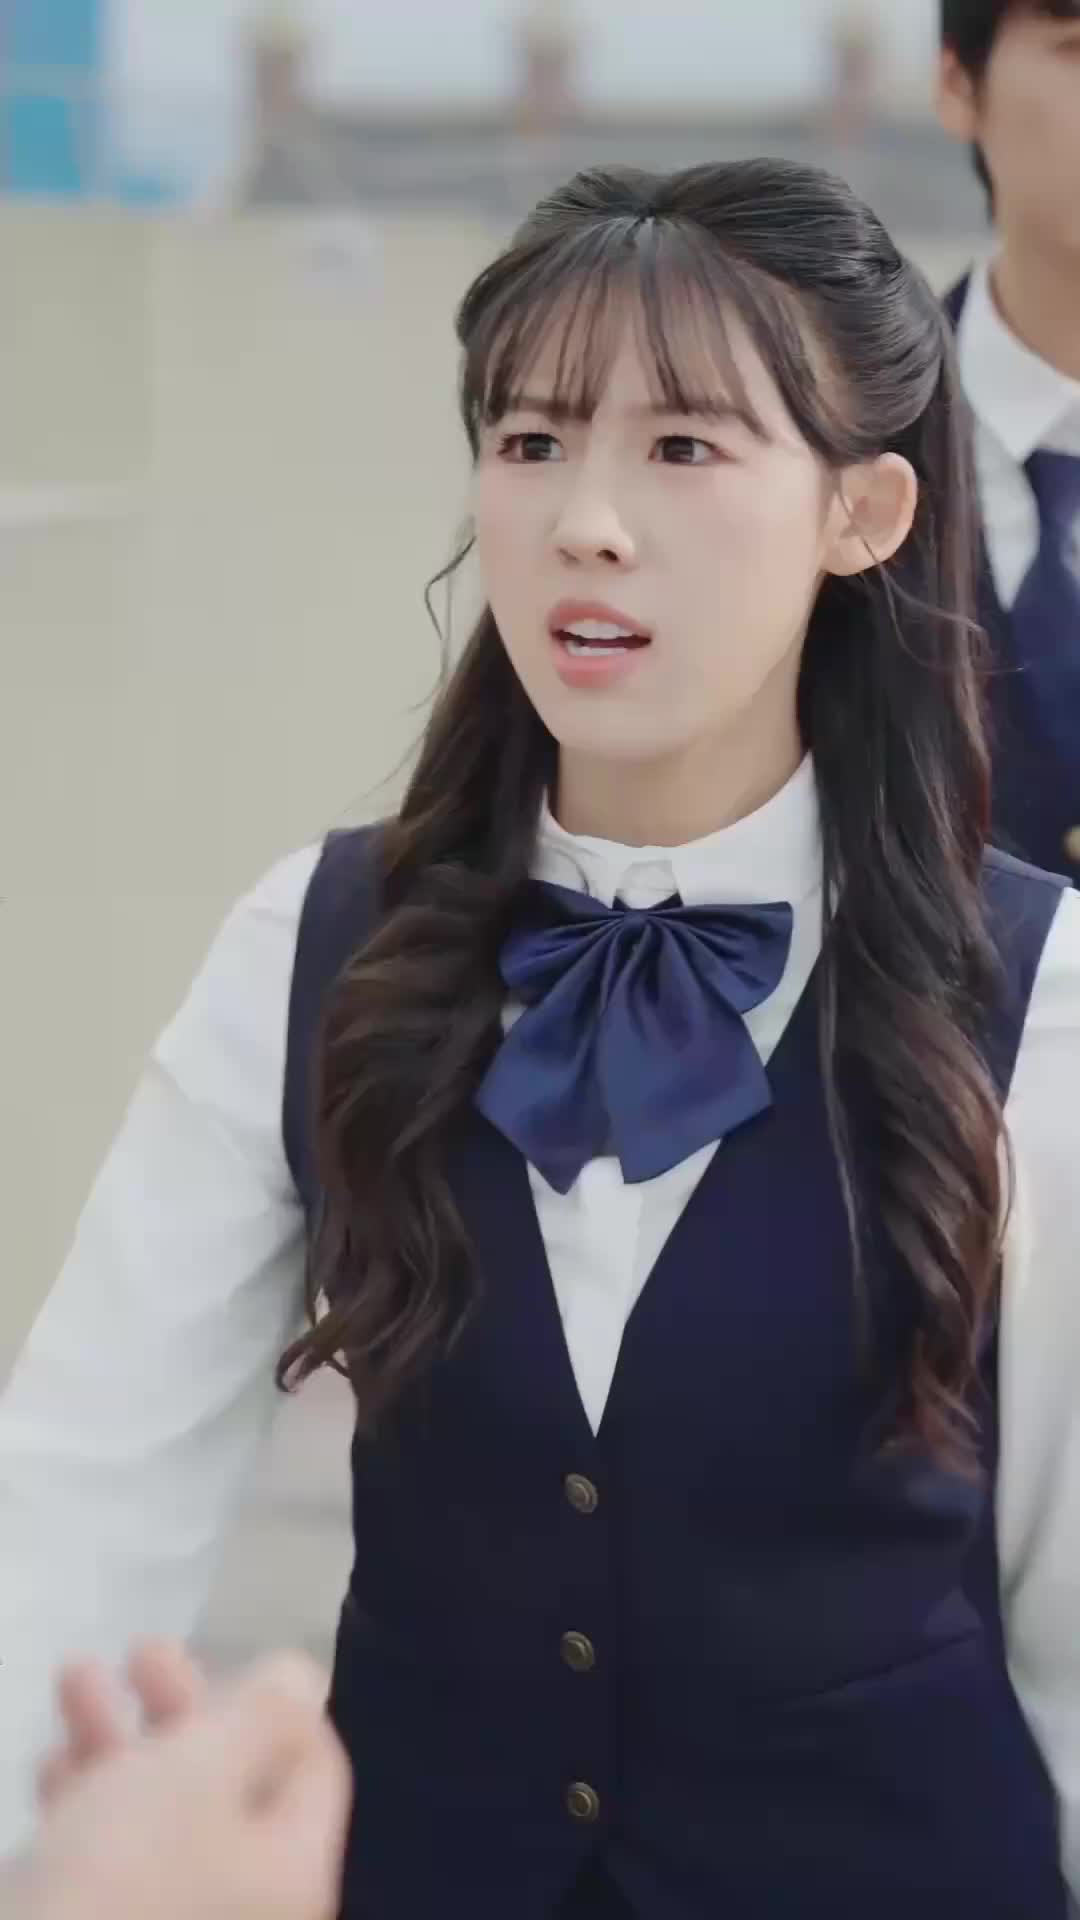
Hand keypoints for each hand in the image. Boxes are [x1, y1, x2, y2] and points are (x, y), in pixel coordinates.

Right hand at [21, 1652, 351, 1919]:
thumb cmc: (130, 1870)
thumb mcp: (204, 1768)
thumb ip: (263, 1713)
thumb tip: (303, 1678)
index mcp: (293, 1871)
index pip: (314, 1767)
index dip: (275, 1700)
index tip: (220, 1649)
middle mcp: (250, 1908)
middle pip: (231, 1784)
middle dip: (180, 1707)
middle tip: (135, 1651)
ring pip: (163, 1815)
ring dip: (123, 1738)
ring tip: (73, 1678)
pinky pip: (116, 1860)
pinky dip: (91, 1803)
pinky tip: (51, 1766)